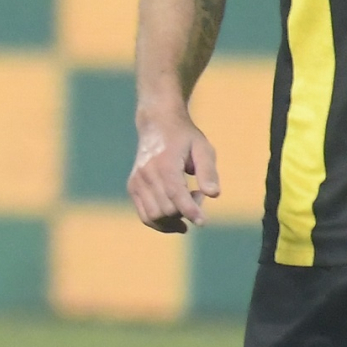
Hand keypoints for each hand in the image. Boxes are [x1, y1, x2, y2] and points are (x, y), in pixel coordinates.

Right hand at [129, 106, 221, 232]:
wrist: (156, 124)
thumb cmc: (184, 137)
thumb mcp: (203, 148)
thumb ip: (208, 171)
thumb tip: (213, 195)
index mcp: (164, 163)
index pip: (175, 194)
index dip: (190, 211)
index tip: (203, 223)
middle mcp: (146, 174)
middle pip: (166, 209)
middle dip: (186, 211)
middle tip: (198, 194)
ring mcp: (136, 182)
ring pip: (153, 216)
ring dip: (174, 219)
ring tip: (187, 204)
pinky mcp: (133, 187)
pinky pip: (145, 216)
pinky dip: (162, 222)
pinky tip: (176, 216)